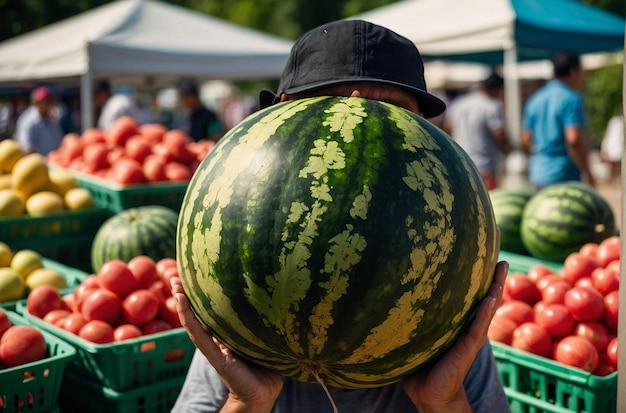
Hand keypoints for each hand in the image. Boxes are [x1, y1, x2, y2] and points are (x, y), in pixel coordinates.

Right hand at [171, 277, 283, 411]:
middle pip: (199, 314)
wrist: (263, 394)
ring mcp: (214, 349)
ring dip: (183, 303)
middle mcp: (218, 341)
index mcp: (228, 336)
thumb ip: (263, 323)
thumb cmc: (268, 367)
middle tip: (178, 276)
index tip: (196, 277)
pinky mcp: (216, 357)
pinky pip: (199, 336)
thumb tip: (277, 298)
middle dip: (188, 295)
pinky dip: (188, 318)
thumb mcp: (264, 339)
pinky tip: (181, 302)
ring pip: (194, 322)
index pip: (212, 313)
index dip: (203, 297)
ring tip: (175, 285)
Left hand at [401, 260, 507, 412]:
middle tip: (501, 258)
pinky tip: (491, 298)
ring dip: (495, 288)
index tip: (479, 257)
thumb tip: (380, 301)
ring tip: (502, 269)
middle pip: (483, 298)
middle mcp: (465, 328)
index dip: (474, 279)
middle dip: (493, 278)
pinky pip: (477, 328)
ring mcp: (468, 338)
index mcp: (456, 324)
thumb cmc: (419, 367)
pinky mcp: (466, 349)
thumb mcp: (413, 338)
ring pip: (486, 308)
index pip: (467, 297)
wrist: (430, 395)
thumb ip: (405, 320)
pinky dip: (484, 312)